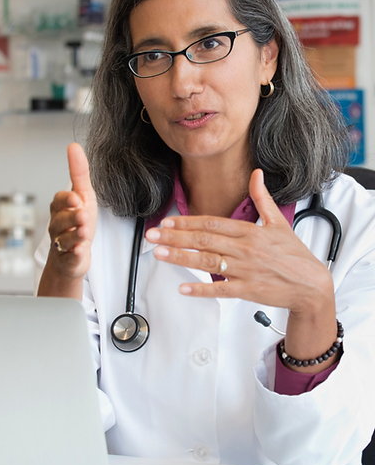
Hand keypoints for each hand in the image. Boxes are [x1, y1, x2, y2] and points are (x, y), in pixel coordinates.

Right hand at [44, 142, 96, 282]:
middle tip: (82, 216)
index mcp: (61, 208)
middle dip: (71, 218)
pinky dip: (74, 254)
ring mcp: (61, 244)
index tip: (77, 199)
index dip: (67, 200)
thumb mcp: (83, 195)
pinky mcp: (68, 260)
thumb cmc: (77, 223)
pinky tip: (79, 251)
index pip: (59, 200)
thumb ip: (79, 173)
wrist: (71, 256)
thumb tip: (74, 146)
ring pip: (64, 239)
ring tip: (84, 232)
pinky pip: (69, 258)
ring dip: (74, 236)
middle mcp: (58, 225)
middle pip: (60, 220)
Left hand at [145, 169, 336, 367]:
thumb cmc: (294, 255)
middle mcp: (245, 249)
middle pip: (204, 240)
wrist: (311, 285)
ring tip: (160, 254)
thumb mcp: (278, 222)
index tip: (167, 222)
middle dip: (175, 237)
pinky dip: (202, 289)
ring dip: (182, 257)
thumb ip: (262, 198)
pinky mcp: (248, 290)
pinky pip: (221, 290)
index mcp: (250, 232)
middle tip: (153, 236)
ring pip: (208, 262)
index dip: (187, 222)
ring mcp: (246, 270)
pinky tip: (184, 287)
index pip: (212, 224)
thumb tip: (257, 174)